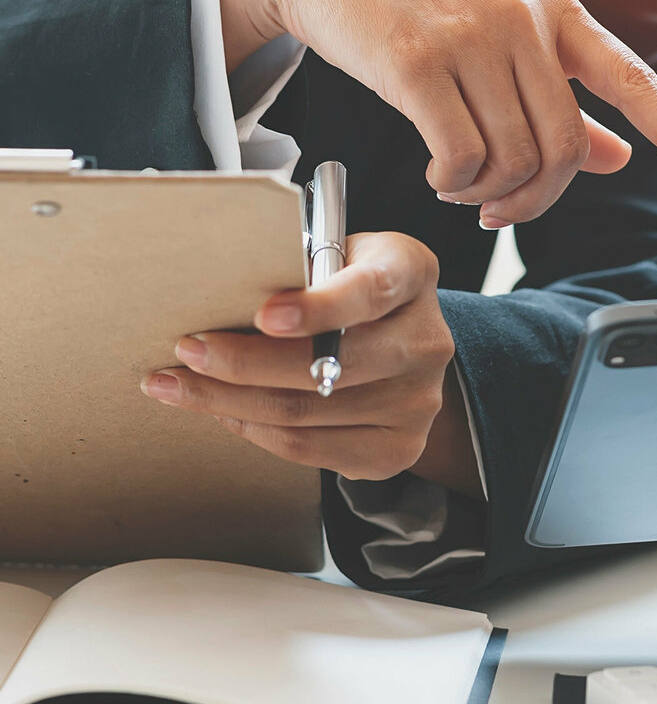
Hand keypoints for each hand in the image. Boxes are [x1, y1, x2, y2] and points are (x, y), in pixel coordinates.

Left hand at [139, 232, 474, 485]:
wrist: (398, 339)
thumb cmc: (345, 284)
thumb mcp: (334, 255)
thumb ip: (297, 268)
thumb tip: (214, 295)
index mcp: (411, 272)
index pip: (370, 291)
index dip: (319, 308)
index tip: (264, 315)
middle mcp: (427, 340)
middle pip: (330, 365)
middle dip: (244, 362)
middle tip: (187, 351)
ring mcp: (418, 400)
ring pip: (307, 412)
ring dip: (230, 401)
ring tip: (181, 385)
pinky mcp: (400, 447)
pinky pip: (309, 448)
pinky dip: (255, 429)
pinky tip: (226, 410)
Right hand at [216, 0, 656, 227]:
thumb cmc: (419, 3)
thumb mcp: (501, 36)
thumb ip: (562, 96)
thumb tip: (620, 158)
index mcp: (554, 8)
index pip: (630, 77)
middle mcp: (524, 17)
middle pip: (566, 147)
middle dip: (538, 199)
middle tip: (502, 212)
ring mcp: (471, 36)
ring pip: (514, 159)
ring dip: (488, 196)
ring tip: (461, 187)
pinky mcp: (417, 61)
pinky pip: (461, 158)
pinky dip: (454, 186)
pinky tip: (438, 175)